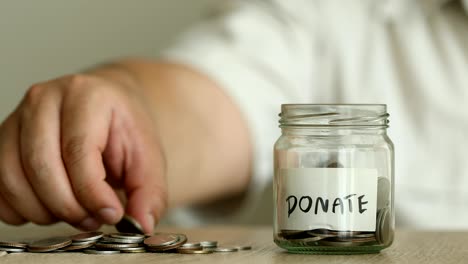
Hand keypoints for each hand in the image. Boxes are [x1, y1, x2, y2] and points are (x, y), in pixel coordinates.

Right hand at [0, 73, 166, 232]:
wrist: (106, 108)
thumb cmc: (124, 129)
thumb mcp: (149, 156)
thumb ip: (149, 192)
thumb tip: (141, 225)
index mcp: (86, 95)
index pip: (78, 151)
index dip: (92, 193)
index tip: (111, 214)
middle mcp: (44, 100)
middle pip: (41, 166)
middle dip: (69, 206)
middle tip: (93, 218)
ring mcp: (17, 118)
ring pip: (12, 178)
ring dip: (44, 211)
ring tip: (76, 212)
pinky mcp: (3, 140)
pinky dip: (19, 209)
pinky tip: (49, 209)